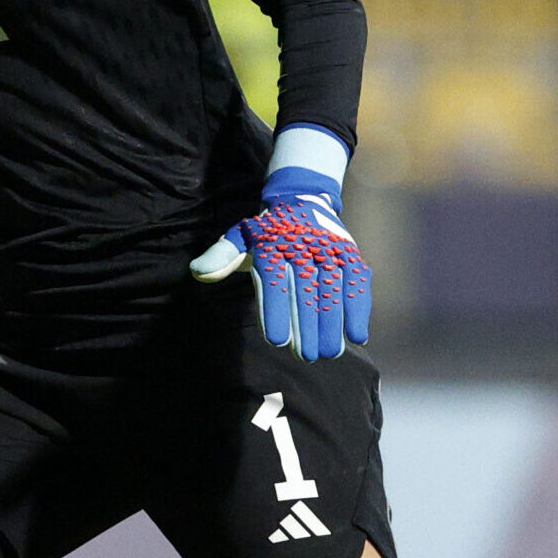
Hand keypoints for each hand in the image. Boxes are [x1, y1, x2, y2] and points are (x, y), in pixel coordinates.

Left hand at [191, 161, 368, 361]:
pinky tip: (358, 336)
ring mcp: (330, 249)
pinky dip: (359, 309)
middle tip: (306, 356)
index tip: (276, 341)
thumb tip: (198, 272)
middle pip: (306, 290)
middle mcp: (303, 245)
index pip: (273, 281)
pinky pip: (357, 283)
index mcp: (272, 243)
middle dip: (307, 326)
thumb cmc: (266, 232)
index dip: (275, 311)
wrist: (301, 201)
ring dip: (333, 324)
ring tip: (329, 353)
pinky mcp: (350, 254)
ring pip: (333, 289)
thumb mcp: (239, 238)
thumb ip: (220, 257)